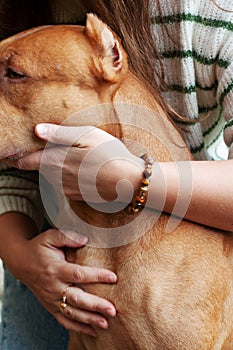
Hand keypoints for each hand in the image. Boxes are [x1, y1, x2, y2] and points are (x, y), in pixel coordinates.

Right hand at [9, 227, 116, 335]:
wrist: (21, 263)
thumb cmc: (39, 248)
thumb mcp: (49, 237)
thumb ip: (67, 237)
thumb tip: (85, 239)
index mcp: (55, 269)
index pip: (78, 274)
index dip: (97, 276)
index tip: (113, 277)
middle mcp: (53, 287)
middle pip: (77, 298)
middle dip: (95, 305)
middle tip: (112, 309)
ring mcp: (51, 299)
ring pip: (72, 313)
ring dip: (89, 319)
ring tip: (106, 323)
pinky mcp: (51, 307)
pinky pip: (64, 320)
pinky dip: (78, 328)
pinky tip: (93, 331)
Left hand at [16, 123, 142, 202]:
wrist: (128, 181)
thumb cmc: (109, 154)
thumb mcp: (87, 135)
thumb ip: (59, 134)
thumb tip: (36, 130)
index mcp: (55, 161)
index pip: (26, 161)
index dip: (19, 156)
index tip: (18, 152)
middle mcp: (57, 178)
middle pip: (39, 168)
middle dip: (41, 159)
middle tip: (55, 148)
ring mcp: (67, 189)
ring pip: (52, 177)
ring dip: (55, 168)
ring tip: (72, 157)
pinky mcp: (77, 196)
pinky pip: (64, 185)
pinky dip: (67, 177)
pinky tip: (83, 169)